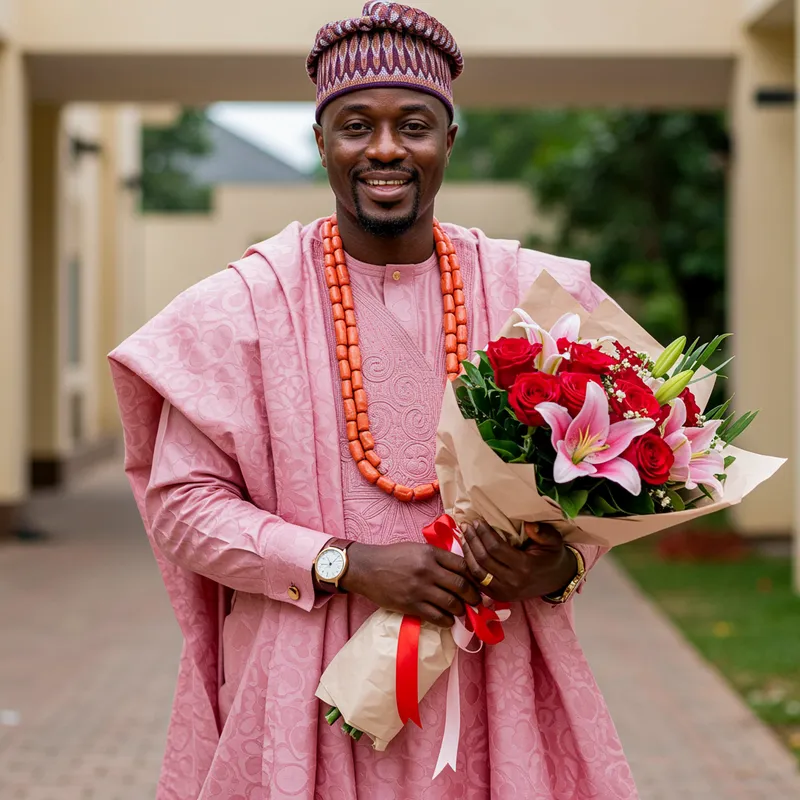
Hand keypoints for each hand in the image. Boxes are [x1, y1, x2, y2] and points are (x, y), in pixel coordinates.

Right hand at [340, 541, 481, 627]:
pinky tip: (448, 619)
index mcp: (430, 553)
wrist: (367, 569)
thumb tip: (460, 568)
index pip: (462, 565)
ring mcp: (419, 589)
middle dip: (473, 596)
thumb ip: (437, 557)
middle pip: (461, 585)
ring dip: (461, 610)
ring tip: (462, 611)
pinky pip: (437, 617)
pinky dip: (447, 620)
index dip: (474, 576)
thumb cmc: (393, 556)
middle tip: (477, 602)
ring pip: (452, 603)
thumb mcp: (416, 548)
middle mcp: (427, 570)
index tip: (478, 583)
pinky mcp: (411, 605)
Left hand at [460, 520, 576, 602]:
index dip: (484, 533)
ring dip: (467, 552)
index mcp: (525, 567)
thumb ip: (542, 532)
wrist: (558, 580)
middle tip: (467, 525)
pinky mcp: (499, 596)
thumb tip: (528, 524)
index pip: (496, 548)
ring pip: (477, 572)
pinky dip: (469, 567)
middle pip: (483, 559)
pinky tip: (466, 552)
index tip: (478, 521)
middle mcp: (512, 582)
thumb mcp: (553, 541)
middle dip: (472, 540)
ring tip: (464, 536)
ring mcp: (504, 592)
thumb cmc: (552, 556)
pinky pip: (478, 582)